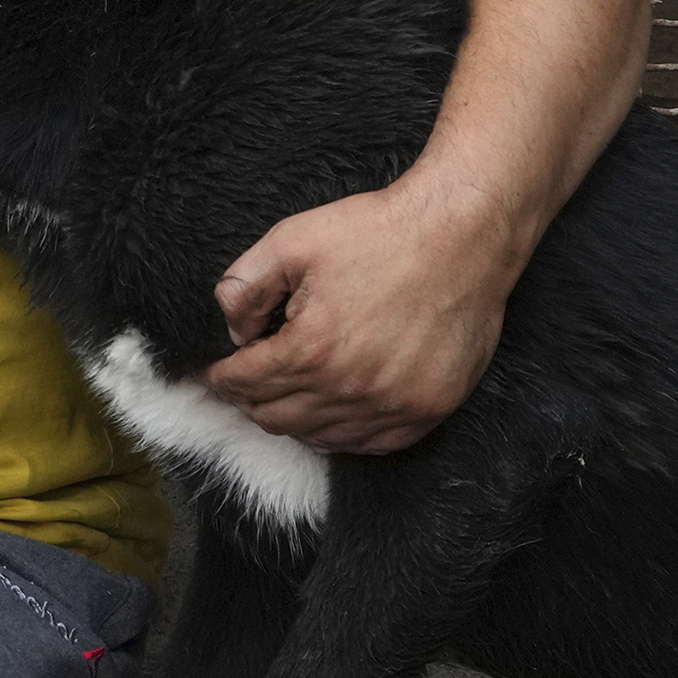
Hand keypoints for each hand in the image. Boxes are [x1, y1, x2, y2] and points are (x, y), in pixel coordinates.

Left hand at [199, 183, 523, 453]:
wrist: (462, 235)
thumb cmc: (378, 232)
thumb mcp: (292, 241)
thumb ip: (244, 286)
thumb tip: (233, 332)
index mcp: (312, 349)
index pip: (245, 384)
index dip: (221, 378)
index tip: (214, 372)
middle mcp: (351, 388)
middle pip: (275, 417)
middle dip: (250, 400)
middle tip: (244, 383)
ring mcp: (393, 406)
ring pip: (319, 436)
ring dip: (293, 418)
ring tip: (284, 395)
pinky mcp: (428, 410)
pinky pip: (369, 444)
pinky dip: (341, 432)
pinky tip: (331, 410)